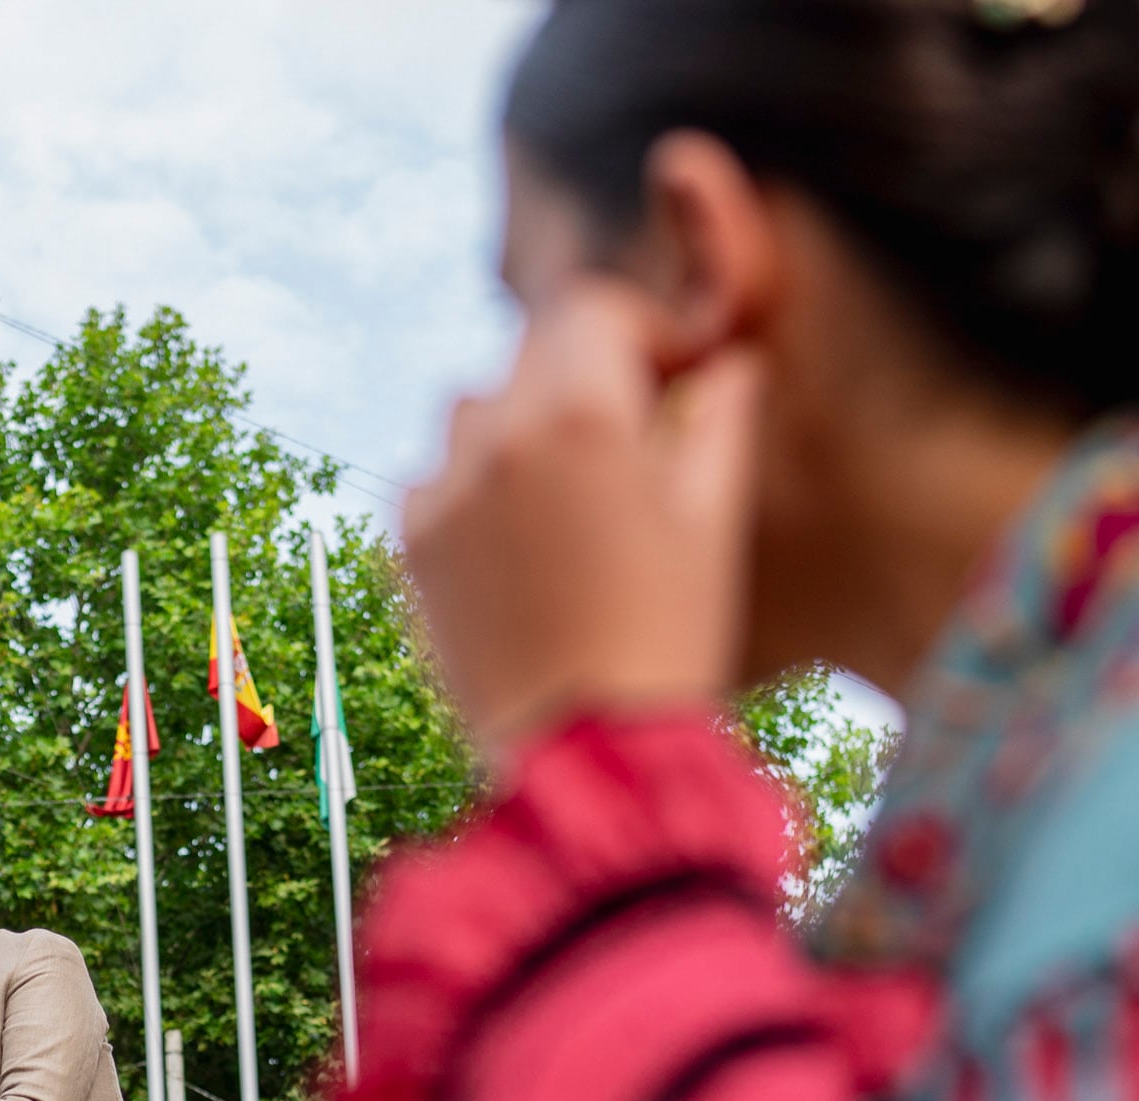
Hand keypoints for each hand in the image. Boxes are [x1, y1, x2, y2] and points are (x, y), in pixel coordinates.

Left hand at [400, 274, 762, 761]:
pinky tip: (523, 544)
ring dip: (521, 422)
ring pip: (474, 407)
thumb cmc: (667, 640)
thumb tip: (727, 366)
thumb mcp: (712, 524)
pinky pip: (436, 475)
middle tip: (631, 434)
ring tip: (572, 491)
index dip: (641, 330)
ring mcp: (442, 491)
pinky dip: (475, 483)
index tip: (673, 371)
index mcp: (579, 416)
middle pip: (532, 350)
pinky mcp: (411, 545)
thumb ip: (718, 423)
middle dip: (584, 373)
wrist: (584, 754)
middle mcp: (496, 437)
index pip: (593, 309)